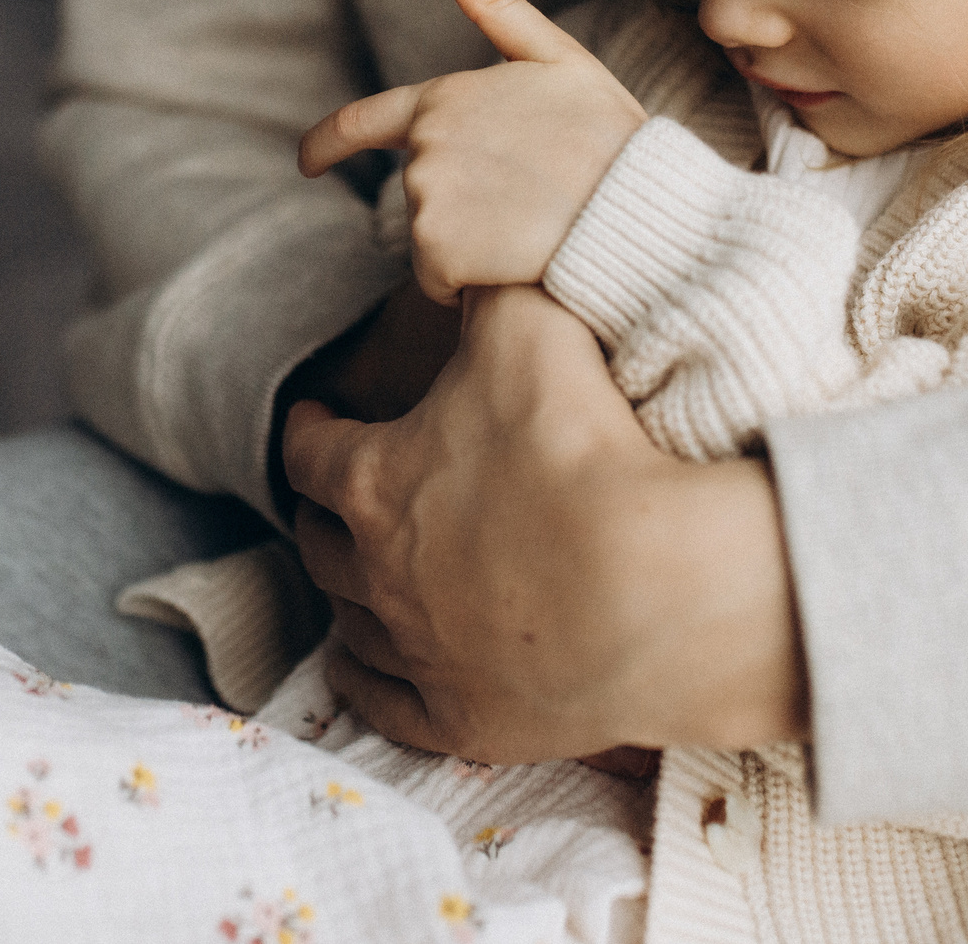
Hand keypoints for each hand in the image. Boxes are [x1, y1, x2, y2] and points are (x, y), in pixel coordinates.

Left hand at [283, 285, 808, 761]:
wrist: (660, 590)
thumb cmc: (585, 450)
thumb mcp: (528, 326)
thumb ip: (486, 283)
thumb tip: (464, 247)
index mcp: (376, 480)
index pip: (310, 450)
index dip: (307, 425)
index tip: (313, 412)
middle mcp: (377, 574)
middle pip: (320, 541)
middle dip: (319, 510)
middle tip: (331, 493)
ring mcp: (418, 654)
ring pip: (348, 623)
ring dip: (343, 592)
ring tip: (352, 572)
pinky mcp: (463, 720)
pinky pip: (385, 704)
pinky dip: (365, 680)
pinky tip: (359, 664)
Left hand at [299, 0, 645, 303]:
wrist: (637, 212)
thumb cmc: (610, 137)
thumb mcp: (562, 61)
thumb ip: (500, 9)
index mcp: (445, 99)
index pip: (365, 121)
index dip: (329, 142)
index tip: (306, 161)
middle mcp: (423, 148)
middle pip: (425, 191)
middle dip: (468, 202)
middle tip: (533, 199)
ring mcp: (426, 201)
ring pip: (435, 238)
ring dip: (474, 241)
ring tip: (533, 228)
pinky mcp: (437, 252)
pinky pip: (440, 280)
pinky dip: (471, 282)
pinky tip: (517, 263)